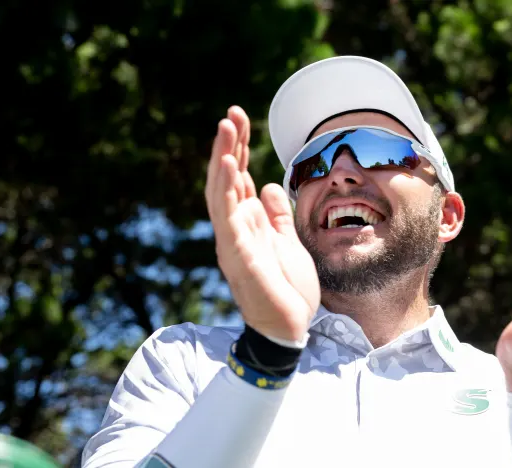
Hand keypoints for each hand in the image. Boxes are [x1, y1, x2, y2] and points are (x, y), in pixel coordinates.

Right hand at [204, 106, 320, 341]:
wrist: (288, 327)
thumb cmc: (286, 288)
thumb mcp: (288, 242)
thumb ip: (276, 215)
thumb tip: (266, 185)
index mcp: (248, 224)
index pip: (239, 179)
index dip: (239, 149)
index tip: (241, 119)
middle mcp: (235, 228)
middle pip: (227, 179)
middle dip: (229, 145)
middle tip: (232, 113)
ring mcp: (233, 240)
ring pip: (222, 192)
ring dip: (223, 158)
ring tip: (226, 127)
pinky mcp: (237, 254)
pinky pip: (228, 216)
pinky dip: (227, 188)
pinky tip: (229, 164)